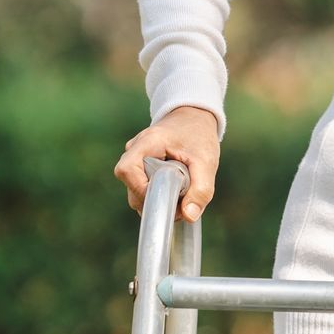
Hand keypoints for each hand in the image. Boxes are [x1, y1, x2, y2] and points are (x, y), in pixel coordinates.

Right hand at [114, 107, 220, 222]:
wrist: (195, 117)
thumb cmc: (199, 134)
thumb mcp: (206, 161)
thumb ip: (201, 189)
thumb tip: (188, 216)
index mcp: (147, 143)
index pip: (127, 171)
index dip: (142, 191)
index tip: (166, 199)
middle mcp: (135, 149)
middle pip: (131, 186)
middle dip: (155, 201)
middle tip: (181, 203)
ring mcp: (135, 158)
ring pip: (136, 190)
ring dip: (157, 198)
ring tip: (181, 195)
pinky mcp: (140, 166)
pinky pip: (143, 186)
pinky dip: (158, 193)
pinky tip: (175, 191)